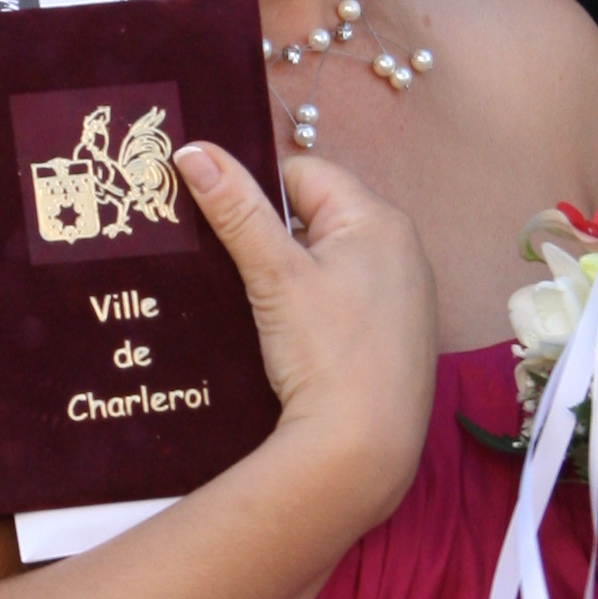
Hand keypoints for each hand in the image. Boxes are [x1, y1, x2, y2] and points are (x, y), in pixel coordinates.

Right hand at [175, 139, 437, 527]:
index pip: (305, 175)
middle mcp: (402, 250)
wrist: (364, 448)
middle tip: (230, 264)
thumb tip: (194, 150)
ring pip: (329, 263)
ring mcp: (403, 298)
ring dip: (290, 276)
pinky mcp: (396, 339)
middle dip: (272, 237)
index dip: (258, 192)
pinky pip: (344, 302)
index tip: (221, 220)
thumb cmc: (327, 353)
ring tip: (254, 303)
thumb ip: (236, 209)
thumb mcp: (274, 274)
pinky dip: (314, 311)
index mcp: (378, 220)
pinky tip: (289, 339)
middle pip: (317, 219)